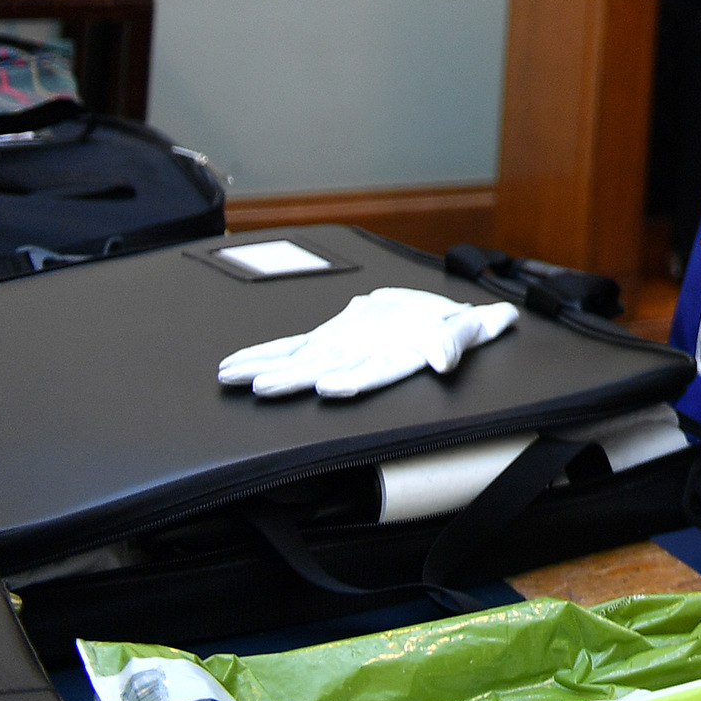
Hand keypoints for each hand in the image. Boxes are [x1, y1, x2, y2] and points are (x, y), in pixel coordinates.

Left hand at [219, 286, 519, 398]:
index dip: (355, 380)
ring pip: (301, 363)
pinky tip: (233, 365)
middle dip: (294, 380)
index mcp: (400, 358)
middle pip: (327, 371)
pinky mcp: (326, 338)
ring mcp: (341, 350)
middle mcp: (364, 360)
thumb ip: (455, 340)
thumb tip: (444, 360)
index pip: (377, 371)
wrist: (432, 314)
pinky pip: (290, 347)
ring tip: (237, 379)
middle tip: (264, 386)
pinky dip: (262, 354)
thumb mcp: (466, 327)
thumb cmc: (452, 326)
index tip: (331, 386)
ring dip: (269, 370)